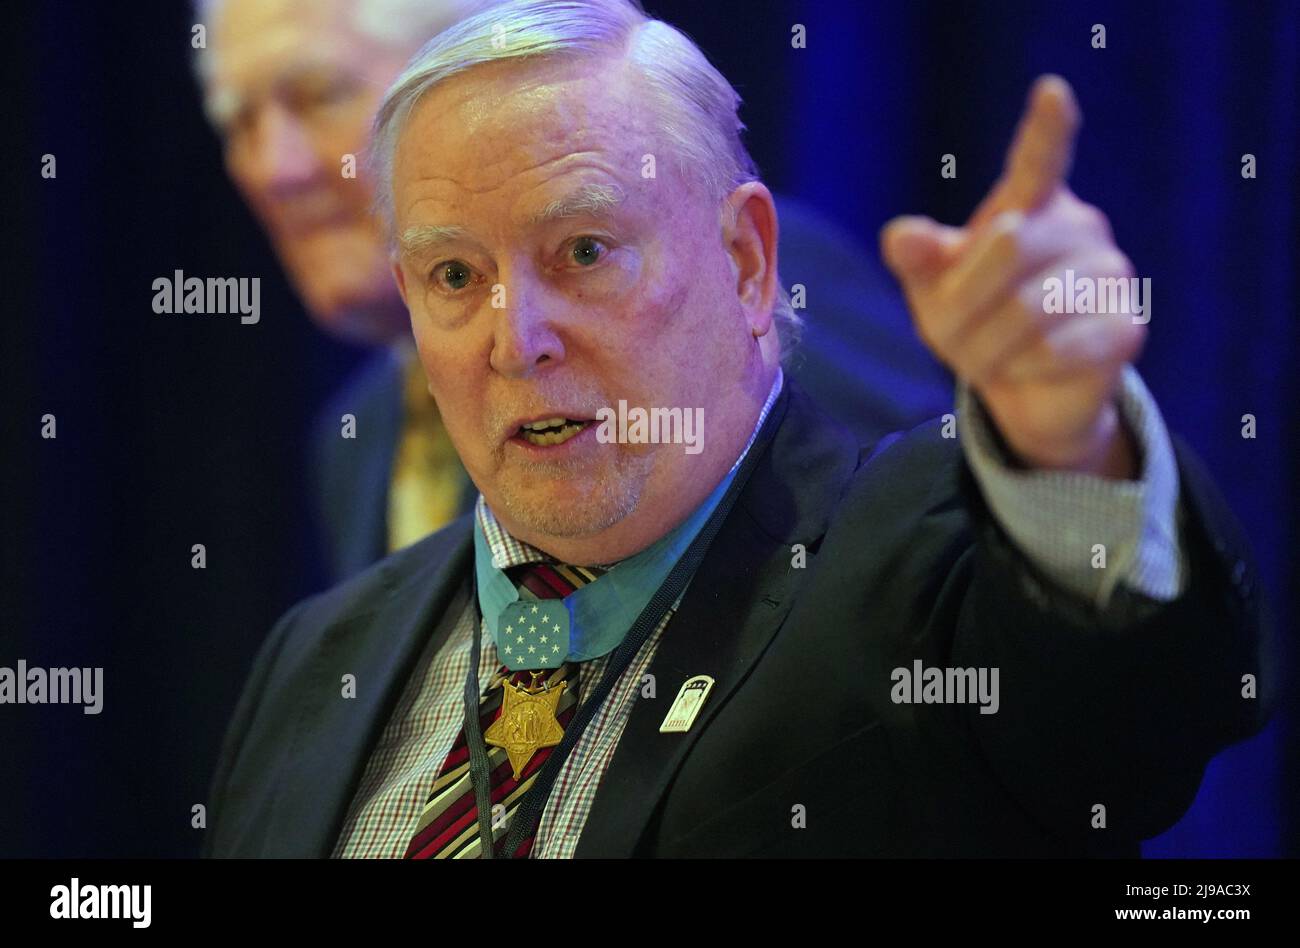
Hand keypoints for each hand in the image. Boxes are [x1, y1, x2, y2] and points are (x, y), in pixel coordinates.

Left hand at [881, 75, 1143, 477]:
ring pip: (1032, 307)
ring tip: (988, 359)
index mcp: (1032, 205)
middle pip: (1009, 248)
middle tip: (952, 340)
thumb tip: (900, 237)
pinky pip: (1062, 347)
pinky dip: (1026, 368)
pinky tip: (1025, 369)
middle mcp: (1080, 227)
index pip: (1040, 159)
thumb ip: (919, 259)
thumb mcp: (933, 289)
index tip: (1051, 91)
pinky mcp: (1125, 327)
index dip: (1047, 128)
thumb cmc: (973, 322)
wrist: (1021, 389)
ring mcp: (1111, 273)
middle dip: (963, 305)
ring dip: (990, 347)